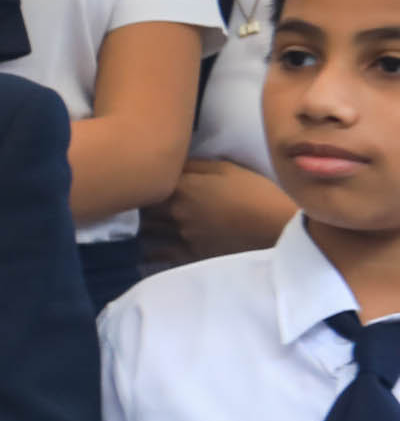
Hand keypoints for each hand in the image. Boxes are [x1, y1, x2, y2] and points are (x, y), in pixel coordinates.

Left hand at [151, 155, 296, 266]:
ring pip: (146, 230)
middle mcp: (174, 212)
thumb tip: (171, 164)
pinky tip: (152, 246)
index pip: (146, 183)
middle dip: (141, 204)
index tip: (146, 181)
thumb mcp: (227, 169)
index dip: (144, 183)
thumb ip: (194, 166)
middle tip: (143, 201)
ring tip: (147, 223)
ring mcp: (180, 236)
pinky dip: (150, 250)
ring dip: (144, 226)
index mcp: (181, 187)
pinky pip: (157, 254)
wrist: (279, 230)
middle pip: (142, 207)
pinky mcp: (189, 256)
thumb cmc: (257, 194)